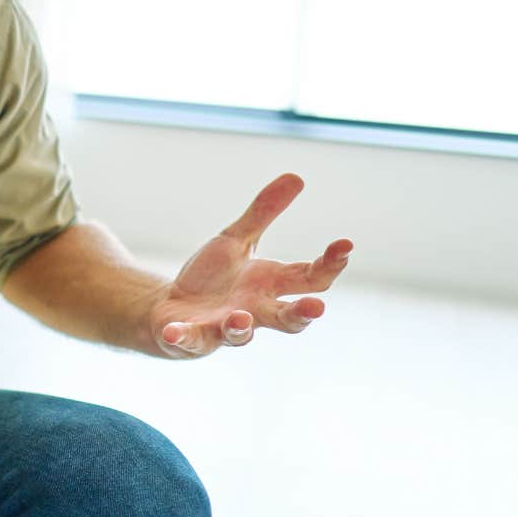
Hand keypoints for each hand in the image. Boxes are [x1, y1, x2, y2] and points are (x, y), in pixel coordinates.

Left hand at [153, 173, 352, 358]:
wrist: (172, 307)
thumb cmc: (213, 276)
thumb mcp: (236, 239)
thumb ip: (263, 213)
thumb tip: (297, 176)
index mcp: (271, 285)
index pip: (312, 278)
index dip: (330, 263)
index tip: (345, 244)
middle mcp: (255, 310)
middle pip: (287, 319)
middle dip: (302, 314)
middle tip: (317, 307)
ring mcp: (225, 327)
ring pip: (240, 334)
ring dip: (241, 327)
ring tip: (240, 316)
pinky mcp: (192, 337)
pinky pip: (189, 340)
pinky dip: (182, 337)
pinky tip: (173, 332)